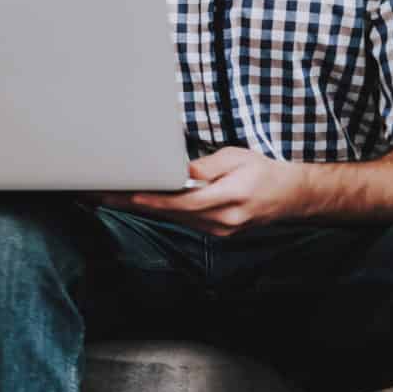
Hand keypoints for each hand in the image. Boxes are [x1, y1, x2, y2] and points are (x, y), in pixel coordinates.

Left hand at [115, 146, 302, 236]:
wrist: (290, 196)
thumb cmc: (264, 171)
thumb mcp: (237, 158)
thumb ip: (207, 166)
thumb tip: (180, 171)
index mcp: (230, 198)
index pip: (183, 201)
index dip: (154, 200)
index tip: (129, 196)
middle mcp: (222, 220)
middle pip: (171, 212)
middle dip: (135, 203)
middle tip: (102, 195)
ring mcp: (218, 230)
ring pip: (173, 218)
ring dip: (142, 209)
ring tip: (110, 198)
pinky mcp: (216, 233)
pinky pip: (182, 221)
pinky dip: (160, 212)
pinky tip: (138, 204)